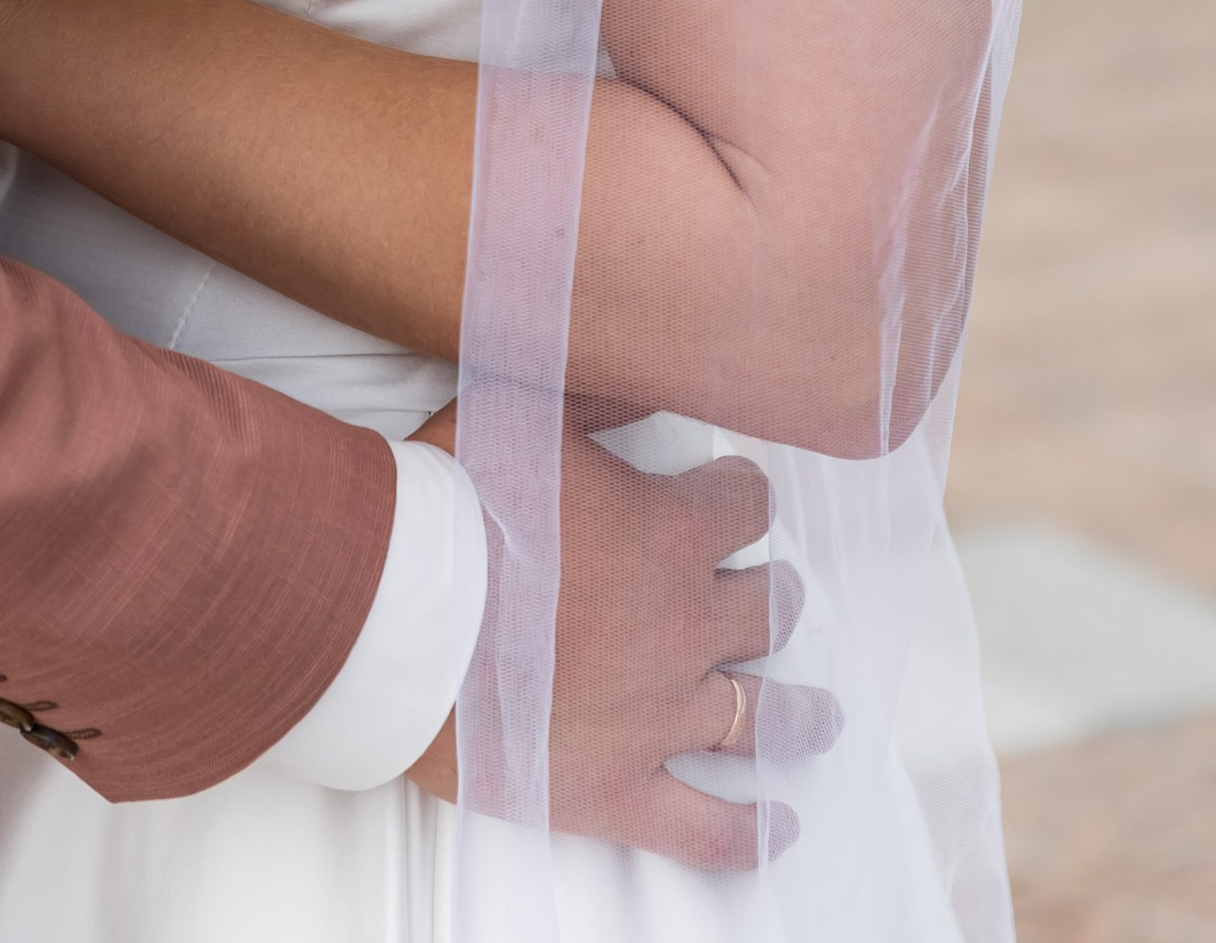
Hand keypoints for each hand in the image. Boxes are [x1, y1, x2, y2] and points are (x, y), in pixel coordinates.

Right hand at [398, 412, 836, 853]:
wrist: (396, 609)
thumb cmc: (452, 502)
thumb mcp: (523, 408)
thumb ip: (599, 397)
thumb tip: (650, 382)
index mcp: (668, 535)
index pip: (746, 508)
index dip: (741, 495)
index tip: (734, 494)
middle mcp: (682, 628)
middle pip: (768, 612)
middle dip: (774, 597)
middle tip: (773, 598)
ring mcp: (656, 717)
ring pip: (760, 718)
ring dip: (797, 713)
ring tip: (819, 715)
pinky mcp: (616, 790)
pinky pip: (705, 828)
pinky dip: (749, 833)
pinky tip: (779, 827)